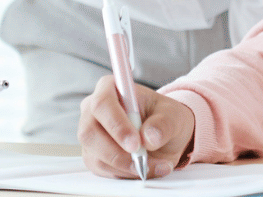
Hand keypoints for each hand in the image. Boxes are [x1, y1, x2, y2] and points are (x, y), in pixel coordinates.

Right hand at [79, 75, 194, 178]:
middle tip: (142, 161)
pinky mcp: (93, 155)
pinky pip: (102, 169)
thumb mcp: (173, 115)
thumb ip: (163, 123)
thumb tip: (149, 137)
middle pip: (90, 133)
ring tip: (153, 166)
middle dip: (117, 152)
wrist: (164, 135)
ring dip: (125, 167)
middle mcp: (93, 110)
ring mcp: (91, 134)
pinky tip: (143, 169)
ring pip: (95, 156)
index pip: (102, 104)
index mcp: (109, 88)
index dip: (116, 125)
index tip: (135, 143)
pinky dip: (124, 174)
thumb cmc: (165, 117)